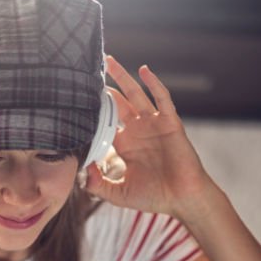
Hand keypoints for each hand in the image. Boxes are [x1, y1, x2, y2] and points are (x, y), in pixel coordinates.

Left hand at [85, 56, 212, 219]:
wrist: (182, 199)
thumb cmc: (154, 197)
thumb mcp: (119, 194)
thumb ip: (99, 185)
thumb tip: (83, 171)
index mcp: (126, 146)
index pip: (106, 124)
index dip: (94, 114)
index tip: (78, 102)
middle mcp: (138, 131)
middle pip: (118, 103)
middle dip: (105, 87)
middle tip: (90, 72)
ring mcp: (154, 124)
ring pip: (136, 94)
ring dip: (123, 77)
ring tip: (109, 61)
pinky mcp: (170, 122)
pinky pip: (162, 98)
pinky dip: (153, 83)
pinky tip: (143, 71)